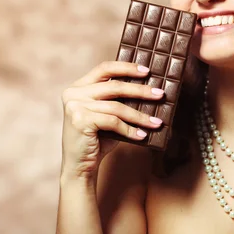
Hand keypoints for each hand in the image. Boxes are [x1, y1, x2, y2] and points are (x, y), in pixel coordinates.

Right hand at [60, 62, 163, 179]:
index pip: (104, 68)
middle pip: (114, 86)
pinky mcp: (80, 120)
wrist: (80, 166)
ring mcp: (75, 106)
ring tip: (157, 122)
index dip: (127, 67)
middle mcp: (73, 93)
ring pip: (116, 106)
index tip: (147, 71)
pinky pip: (113, 121)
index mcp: (78, 87)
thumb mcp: (107, 114)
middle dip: (140, 90)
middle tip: (160, 95)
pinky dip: (130, 129)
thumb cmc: (97, 139)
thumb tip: (149, 90)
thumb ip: (118, 100)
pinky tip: (142, 136)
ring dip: (140, 116)